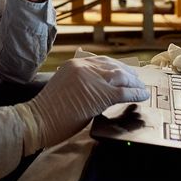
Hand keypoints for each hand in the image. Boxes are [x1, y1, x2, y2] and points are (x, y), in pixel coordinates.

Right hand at [14, 56, 150, 152]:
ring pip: (122, 77)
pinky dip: (136, 94)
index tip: (126, 72)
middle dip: (129, 73)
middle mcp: (85, 67)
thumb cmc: (47, 109)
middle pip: (114, 66)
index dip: (117, 67)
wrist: (38, 119)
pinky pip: (125, 92)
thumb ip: (79, 82)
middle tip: (138, 80)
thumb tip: (96, 88)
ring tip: (142, 88)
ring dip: (135, 83)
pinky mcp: (100, 94)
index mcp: (75, 64)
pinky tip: (142, 96)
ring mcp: (93, 79)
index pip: (102, 61)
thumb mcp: (63, 85)